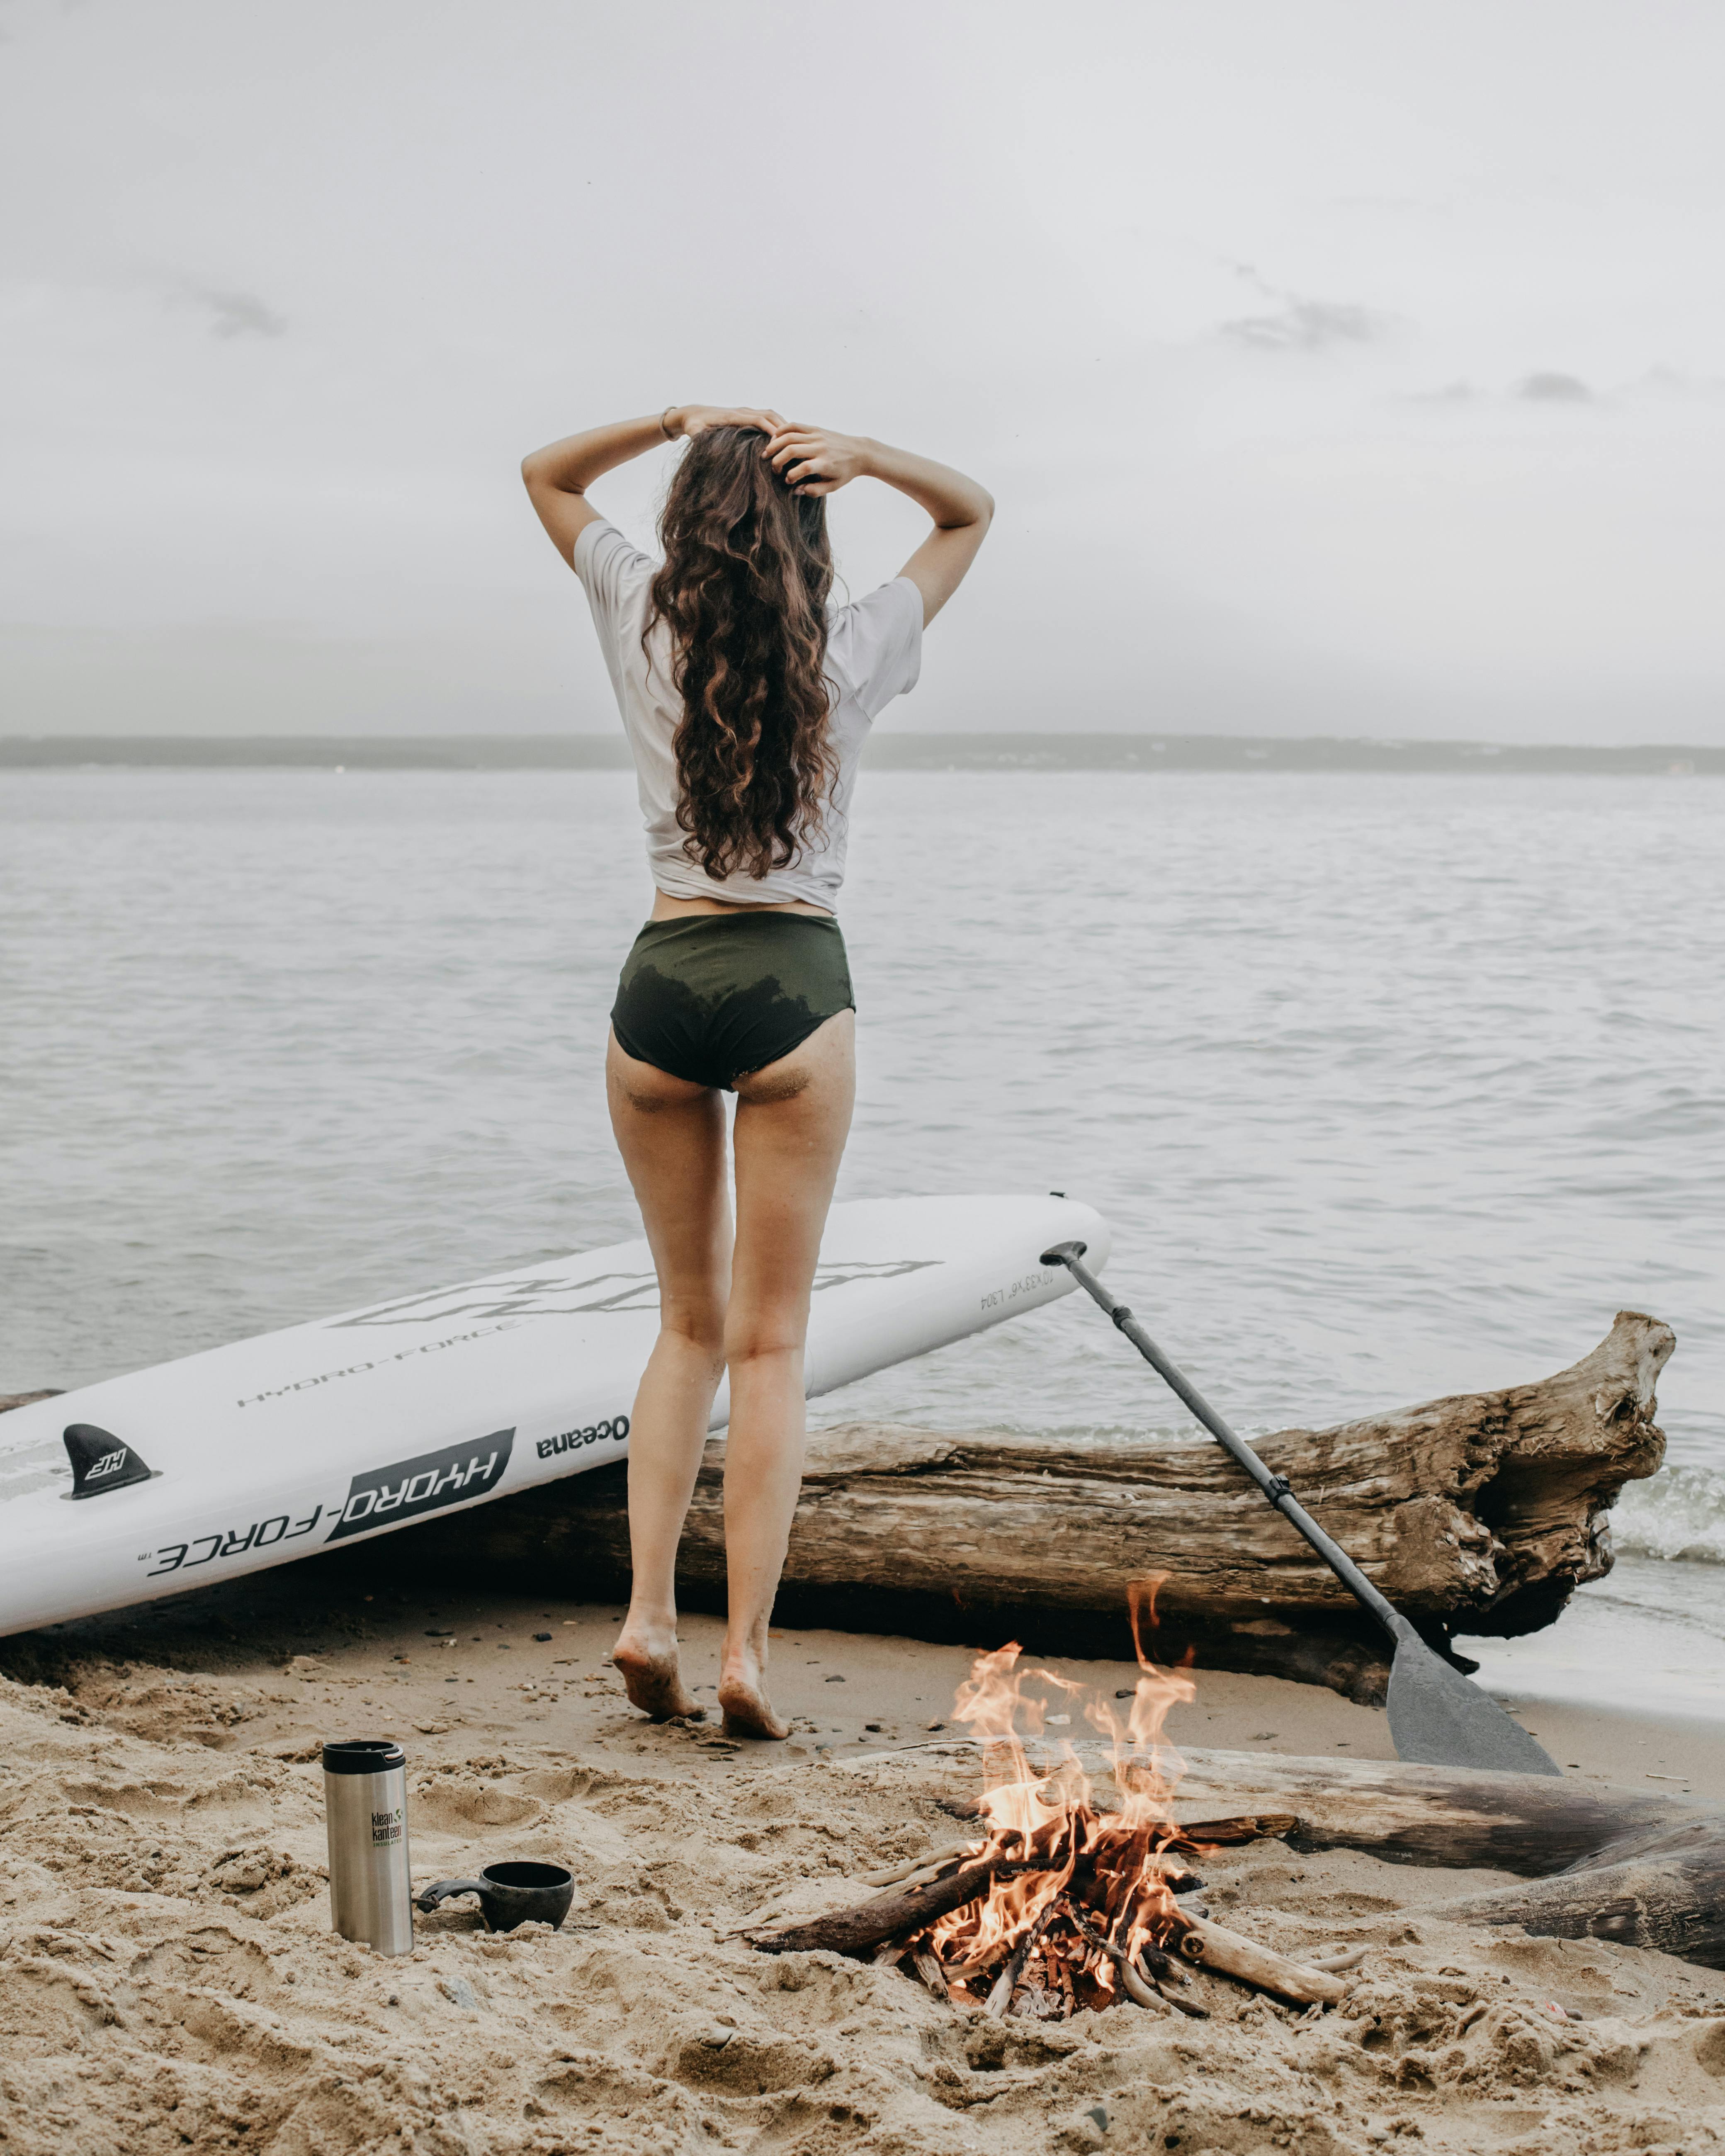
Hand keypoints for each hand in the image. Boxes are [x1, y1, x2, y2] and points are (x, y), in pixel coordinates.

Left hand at [670, 404, 784, 441]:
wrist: (692, 414)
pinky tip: (783, 437)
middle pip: (768, 415)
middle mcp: (741, 411)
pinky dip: (776, 424)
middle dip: (781, 427)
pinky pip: (766, 416)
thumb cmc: (693, 425)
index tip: (779, 444)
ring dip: (781, 425)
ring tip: (792, 440)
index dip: (770, 430)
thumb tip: (703, 443)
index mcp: (732, 416)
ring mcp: (744, 411)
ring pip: (769, 414)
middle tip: (793, 443)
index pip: (757, 420)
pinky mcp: (746, 414)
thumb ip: (698, 436)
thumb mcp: (694, 431)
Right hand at [762, 422, 871, 495]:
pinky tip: (774, 438)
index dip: (791, 476)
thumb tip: (795, 490)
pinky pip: (795, 425)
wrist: (860, 452)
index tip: (788, 482)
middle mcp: (820, 448)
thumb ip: (814, 491)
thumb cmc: (846, 472)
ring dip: (775, 444)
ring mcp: (817, 436)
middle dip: (778, 460)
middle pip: (792, 450)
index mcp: (825, 463)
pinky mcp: (816, 428)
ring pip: (790, 435)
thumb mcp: (833, 486)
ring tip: (767, 453)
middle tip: (772, 469)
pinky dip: (782, 430)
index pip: (803, 468)